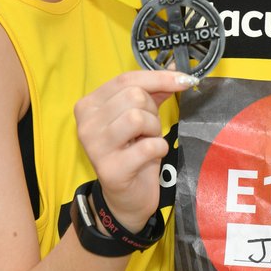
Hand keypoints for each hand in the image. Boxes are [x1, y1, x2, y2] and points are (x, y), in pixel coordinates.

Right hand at [73, 69, 197, 231]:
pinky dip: (158, 148)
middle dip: (152, 110)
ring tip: (148, 140)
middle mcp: (86, 123)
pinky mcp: (110, 169)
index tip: (184, 80)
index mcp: (89, 105)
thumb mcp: (141, 116)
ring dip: (154, 129)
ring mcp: (95, 147)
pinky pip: (147, 146)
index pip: (126, 79)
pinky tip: (151, 155)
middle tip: (149, 128)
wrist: (126, 197)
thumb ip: (153, 91)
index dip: (158, 77)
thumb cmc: (133, 151)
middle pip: (133, 96)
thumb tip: (177, 72)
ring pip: (137, 117)